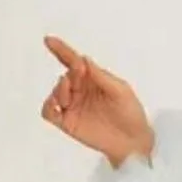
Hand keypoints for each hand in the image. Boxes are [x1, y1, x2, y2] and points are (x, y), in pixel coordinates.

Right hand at [40, 36, 153, 165]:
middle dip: (70, 74)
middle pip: (65, 77)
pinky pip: (49, 113)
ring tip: (70, 92)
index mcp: (92, 79)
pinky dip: (48, 107)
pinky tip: (56, 104)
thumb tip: (84, 60)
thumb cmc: (131, 113)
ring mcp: (73, 107)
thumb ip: (101, 76)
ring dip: (59, 89)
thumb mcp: (120, 91)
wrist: (134, 141)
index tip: (49, 40)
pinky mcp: (68, 123)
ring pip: (55, 93)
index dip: (61, 50)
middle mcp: (79, 91)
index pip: (73, 62)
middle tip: (79, 73)